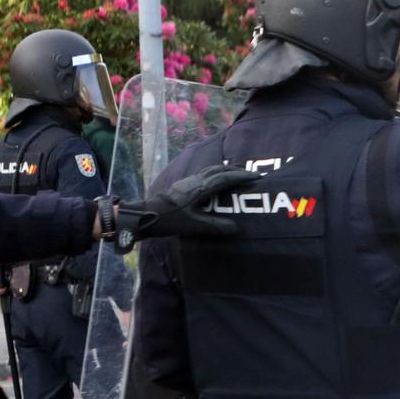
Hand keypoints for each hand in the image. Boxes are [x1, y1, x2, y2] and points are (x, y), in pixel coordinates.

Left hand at [103, 167, 259, 246]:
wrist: (144, 215)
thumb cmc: (169, 220)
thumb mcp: (194, 226)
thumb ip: (215, 226)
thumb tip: (236, 228)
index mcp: (200, 188)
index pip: (224, 178)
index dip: (241, 176)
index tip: (255, 176)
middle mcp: (195, 181)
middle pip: (218, 170)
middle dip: (235, 170)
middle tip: (248, 174)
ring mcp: (187, 181)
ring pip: (210, 170)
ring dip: (224, 170)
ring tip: (235, 174)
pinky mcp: (182, 185)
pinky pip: (203, 174)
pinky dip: (215, 174)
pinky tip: (214, 182)